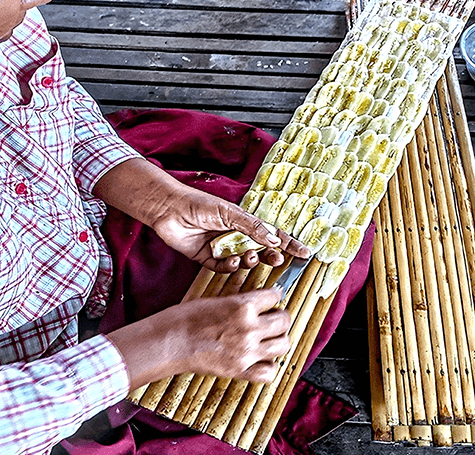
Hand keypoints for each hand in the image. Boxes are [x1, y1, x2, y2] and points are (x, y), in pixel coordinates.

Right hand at [107, 287, 292, 386]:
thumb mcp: (218, 299)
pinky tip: (262, 359)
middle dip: (281, 316)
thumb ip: (241, 302)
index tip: (273, 298)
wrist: (171, 341)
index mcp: (244, 305)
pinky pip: (269, 372)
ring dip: (279, 339)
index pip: (274, 296)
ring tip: (271, 338)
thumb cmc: (187, 317)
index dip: (274, 296)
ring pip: (283, 345)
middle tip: (274, 317)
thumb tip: (258, 302)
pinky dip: (269, 366)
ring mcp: (247, 351)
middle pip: (284, 320)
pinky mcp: (240, 370)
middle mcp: (250, 328)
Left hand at [149, 185, 310, 271]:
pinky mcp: (208, 259)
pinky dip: (230, 268)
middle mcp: (236, 236)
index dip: (289, 244)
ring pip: (244, 262)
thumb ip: (252, 227)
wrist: (169, 210)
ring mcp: (223, 249)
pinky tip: (230, 261)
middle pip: (261, 251)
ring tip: (249, 257)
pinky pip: (225, 269)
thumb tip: (274, 240)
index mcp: (244, 222)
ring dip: (250, 261)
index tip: (305, 254)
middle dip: (271, 257)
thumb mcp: (229, 213)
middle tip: (277, 260)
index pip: (272, 235)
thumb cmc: (200, 204)